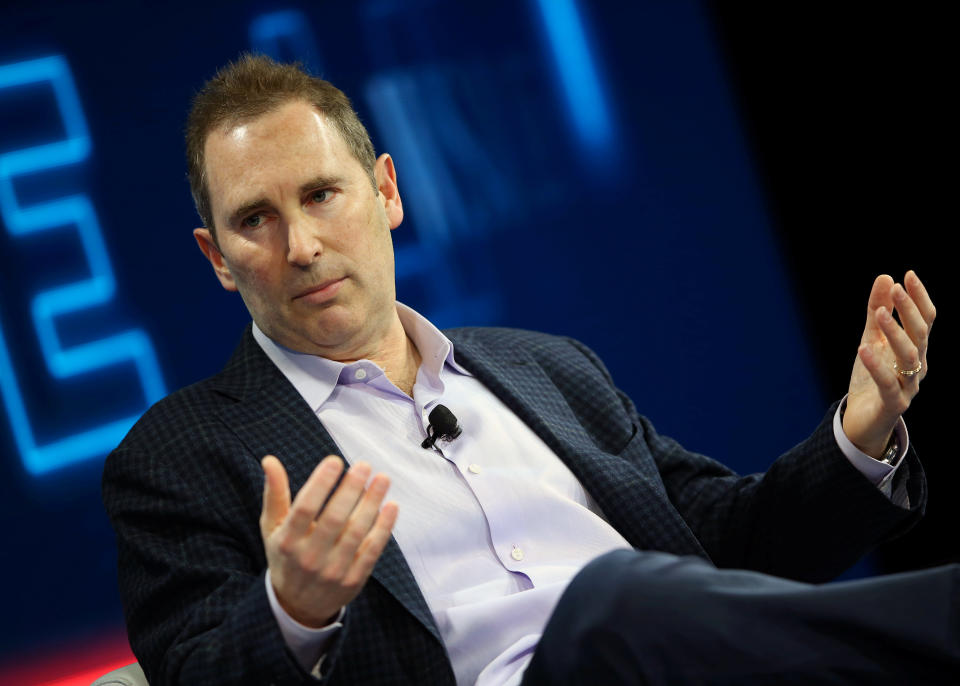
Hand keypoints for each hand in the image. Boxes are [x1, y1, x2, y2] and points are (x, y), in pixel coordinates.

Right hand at [260, 455, 397, 626]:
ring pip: (356, 533)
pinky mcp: (353, 580)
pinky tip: (391, 506)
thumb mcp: (272, 528)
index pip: (304, 509)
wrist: (297, 605)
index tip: (335, 461)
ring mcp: (333, 571)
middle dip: (351, 489)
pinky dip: (384, 528)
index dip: (320, 483)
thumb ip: (274, 494)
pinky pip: (372, 551)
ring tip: (382, 479)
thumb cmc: (285, 555)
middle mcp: (309, 558)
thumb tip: (270, 460)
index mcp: (287, 541)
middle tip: (363, 465)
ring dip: (372, 503)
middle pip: (334, 519)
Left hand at [843, 271, 934, 457]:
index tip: (908, 275)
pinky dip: (876, 366)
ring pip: (908, 357)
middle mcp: (917, 367)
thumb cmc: (871, 378)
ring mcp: (909, 386)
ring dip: (895, 333)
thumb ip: (877, 312)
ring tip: (880, 313)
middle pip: (920, 335)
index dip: (919, 299)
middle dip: (909, 310)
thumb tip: (885, 278)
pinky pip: (887, 383)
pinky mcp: (894, 404)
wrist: (863, 421)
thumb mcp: (871, 340)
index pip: (925, 321)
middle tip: (896, 289)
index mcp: (915, 350)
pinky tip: (863, 348)